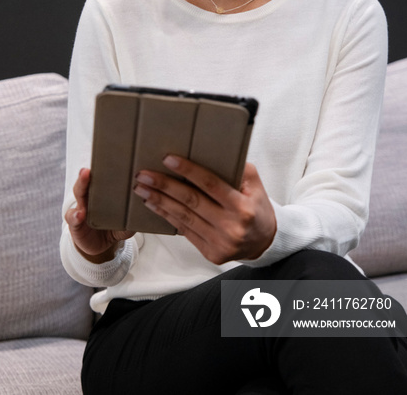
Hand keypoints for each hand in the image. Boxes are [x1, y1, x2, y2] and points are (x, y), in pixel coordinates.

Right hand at [65, 168, 133, 262]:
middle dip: (87, 175)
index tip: (106, 162)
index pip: (102, 178)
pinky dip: (75, 215)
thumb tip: (147, 211)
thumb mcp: (126, 223)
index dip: (103, 169)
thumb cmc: (114, 227)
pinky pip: (73, 218)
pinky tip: (80, 214)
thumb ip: (134, 218)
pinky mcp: (75, 224)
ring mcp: (81, 208)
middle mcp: (90, 197)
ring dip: (81, 186)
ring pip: (79, 194)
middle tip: (88, 169)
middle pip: (87, 182)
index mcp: (103, 193)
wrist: (101, 245)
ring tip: (84, 180)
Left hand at [133, 157, 275, 263]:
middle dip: (164, 186)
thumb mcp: (254, 185)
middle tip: (144, 174)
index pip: (210, 184)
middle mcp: (230, 226)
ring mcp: (220, 242)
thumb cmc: (257, 207)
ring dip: (159, 201)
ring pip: (183, 217)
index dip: (188, 171)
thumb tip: (210, 152)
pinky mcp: (211, 253)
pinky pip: (184, 231)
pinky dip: (166, 216)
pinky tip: (153, 205)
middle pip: (191, 201)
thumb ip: (237, 168)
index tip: (167, 159)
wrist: (265, 243)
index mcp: (242, 206)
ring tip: (141, 188)